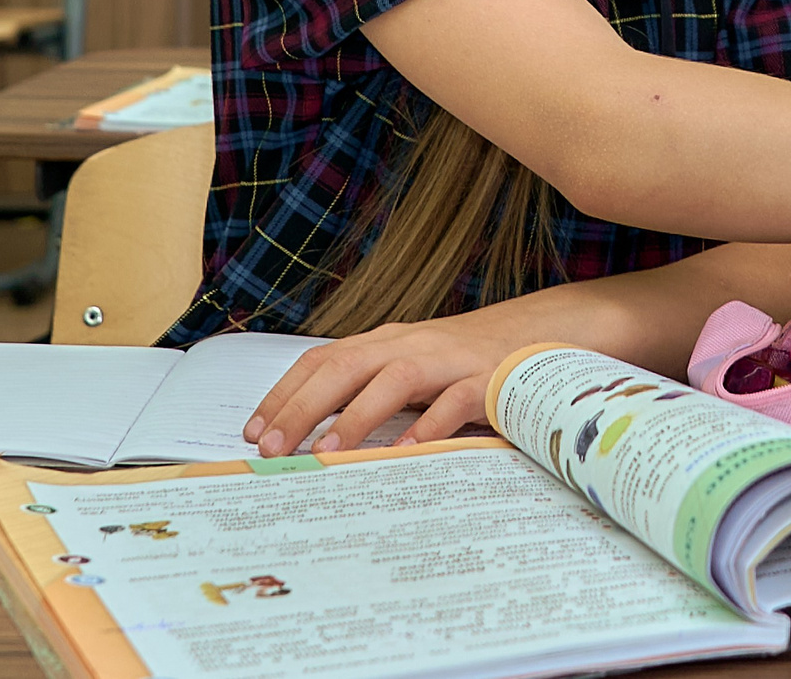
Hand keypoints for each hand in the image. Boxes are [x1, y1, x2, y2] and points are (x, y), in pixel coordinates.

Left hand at [243, 307, 543, 456]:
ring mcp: (448, 360)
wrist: (535, 337)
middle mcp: (410, 344)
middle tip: (275, 448)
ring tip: (328, 452)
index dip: (285, 393)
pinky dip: (429, 425)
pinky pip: (453, 401)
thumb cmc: (461, 363)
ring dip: (356, 416)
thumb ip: (366, 391)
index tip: (255, 431)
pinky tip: (407, 450)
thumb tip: (306, 435)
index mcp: (385, 342)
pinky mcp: (485, 380)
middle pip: (346, 365)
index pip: (323, 359)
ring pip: (395, 379)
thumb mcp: (407, 370)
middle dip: (304, 407)